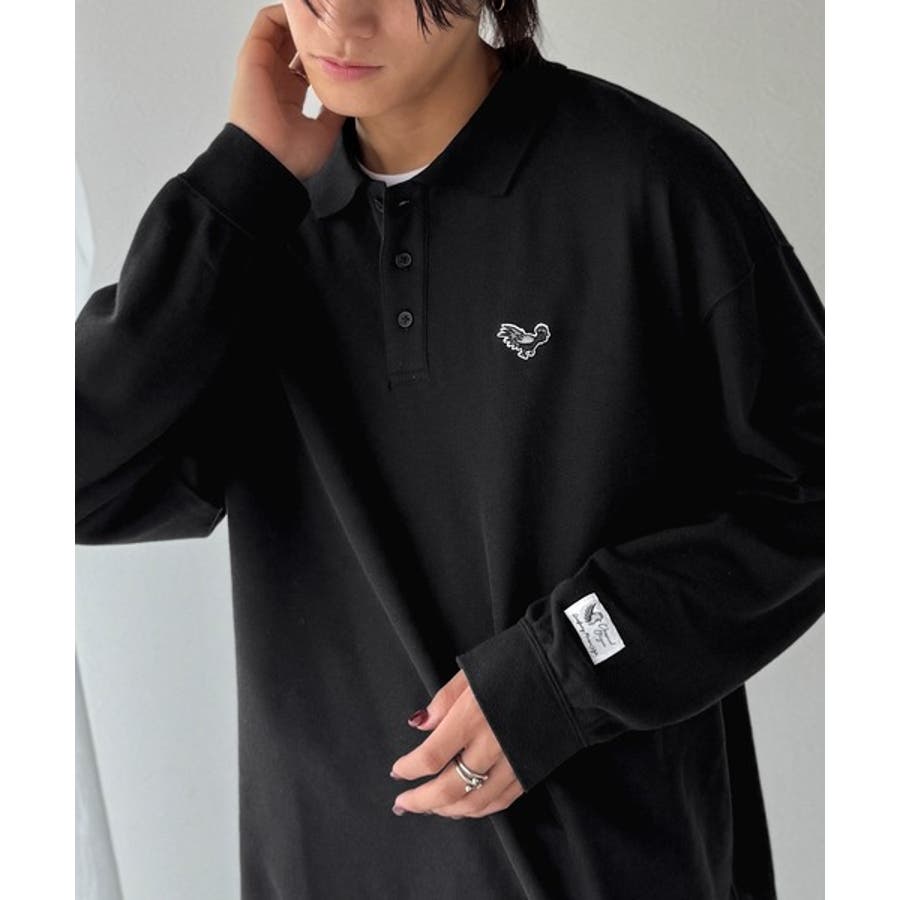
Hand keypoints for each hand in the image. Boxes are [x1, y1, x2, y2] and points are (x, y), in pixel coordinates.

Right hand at [227, 4, 345, 179]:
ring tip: (322, 14)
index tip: (345, 45)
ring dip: (301, 18)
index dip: (325, 52)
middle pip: (294, 43)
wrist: (268, 161)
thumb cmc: (290, 156)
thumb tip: (349, 93)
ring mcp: (263, 67)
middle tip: (334, 25)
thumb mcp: (324, 131)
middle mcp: (276, 79)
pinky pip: (266, 21)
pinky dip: (284, 11)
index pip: (307, 64)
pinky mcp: (252, 57)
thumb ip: (335, 110)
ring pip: (281, 29)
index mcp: (291, 97)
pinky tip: (307, 12)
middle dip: (314, 31)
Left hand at [389, 669, 524, 817]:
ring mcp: (513, 762)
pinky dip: (478, 809)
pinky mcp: (531, 770)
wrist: (564, 670)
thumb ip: (444, 700)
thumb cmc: (516, 662)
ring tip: (430, 806)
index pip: (430, 756)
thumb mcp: (472, 671)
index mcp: (472, 717)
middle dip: (421, 801)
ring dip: (447, 810)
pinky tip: (464, 805)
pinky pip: (501, 801)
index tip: (397, 771)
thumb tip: (420, 725)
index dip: (408, 769)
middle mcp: (492, 745)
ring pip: (474, 802)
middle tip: (403, 803)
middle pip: (449, 788)